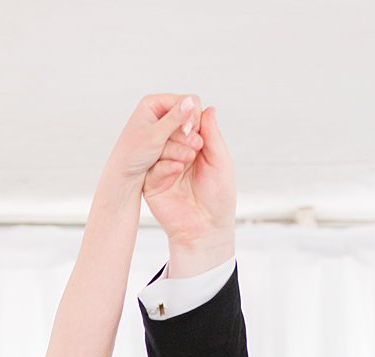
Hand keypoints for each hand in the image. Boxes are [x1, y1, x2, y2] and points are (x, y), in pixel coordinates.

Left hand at [104, 94, 203, 184]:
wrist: (125, 176)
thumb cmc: (132, 154)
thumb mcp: (155, 135)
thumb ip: (175, 118)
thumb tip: (191, 101)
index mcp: (153, 103)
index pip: (184, 101)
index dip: (190, 115)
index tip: (187, 131)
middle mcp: (159, 112)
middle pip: (188, 115)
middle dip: (190, 132)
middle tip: (192, 146)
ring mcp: (164, 127)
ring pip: (187, 130)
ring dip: (188, 143)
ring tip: (186, 156)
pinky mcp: (168, 140)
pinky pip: (184, 141)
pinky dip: (184, 149)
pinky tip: (181, 159)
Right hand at [142, 104, 235, 276]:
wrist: (206, 230)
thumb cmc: (219, 198)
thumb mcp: (220, 162)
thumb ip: (213, 136)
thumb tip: (208, 108)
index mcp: (195, 148)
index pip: (187, 124)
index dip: (189, 120)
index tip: (195, 125)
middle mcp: (178, 156)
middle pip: (170, 132)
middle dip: (181, 133)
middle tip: (195, 144)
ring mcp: (164, 170)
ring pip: (160, 147)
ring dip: (175, 148)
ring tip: (189, 159)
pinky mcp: (153, 185)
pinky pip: (153, 168)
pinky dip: (166, 166)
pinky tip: (178, 170)